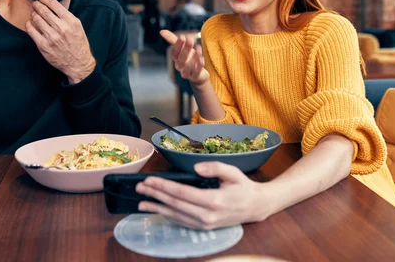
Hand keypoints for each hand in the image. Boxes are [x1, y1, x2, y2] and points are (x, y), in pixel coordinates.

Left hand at [26, 0, 95, 83]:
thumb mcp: (78, 27)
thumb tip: (53, 6)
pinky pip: (31, 31)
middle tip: (35, 4)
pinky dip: (29, 25)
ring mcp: (51, 37)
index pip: (54, 4)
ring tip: (34, 14)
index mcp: (71, 21)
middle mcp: (61, 28)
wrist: (78, 63)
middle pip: (43, 10)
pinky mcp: (43, 46)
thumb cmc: (78, 44)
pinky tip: (30, 24)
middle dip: (37, 5)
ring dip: (33, 14)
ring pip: (36, 19)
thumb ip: (67, 17)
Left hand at [136, 162, 269, 230]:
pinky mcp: (204, 227)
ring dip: (157, 208)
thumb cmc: (243, 187)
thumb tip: (195, 167)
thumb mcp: (233, 172)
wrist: (255, 207)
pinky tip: (157, 210)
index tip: (149, 180)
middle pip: (175, 204)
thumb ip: (215, 167)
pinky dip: (167, 216)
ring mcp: (205, 224)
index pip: (182, 193)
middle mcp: (207, 215)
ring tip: (141, 203)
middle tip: (140, 187)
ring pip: (176, 216)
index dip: (164, 187)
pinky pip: (182, 222)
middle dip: (155, 195)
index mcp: (213, 201)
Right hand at [160, 30, 208, 86]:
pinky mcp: (194, 77)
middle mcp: (180, 66)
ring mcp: (187, 73)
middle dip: (186, 49)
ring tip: (198, 48)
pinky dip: (198, 66)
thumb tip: (161, 31)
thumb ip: (173, 40)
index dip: (178, 45)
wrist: (199, 74)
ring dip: (194, 57)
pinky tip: (202, 59)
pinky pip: (196, 73)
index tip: (182, 36)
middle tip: (190, 39)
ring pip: (188, 67)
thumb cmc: (189, 58)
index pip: (174, 52)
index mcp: (176, 59)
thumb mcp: (183, 48)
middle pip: (181, 59)